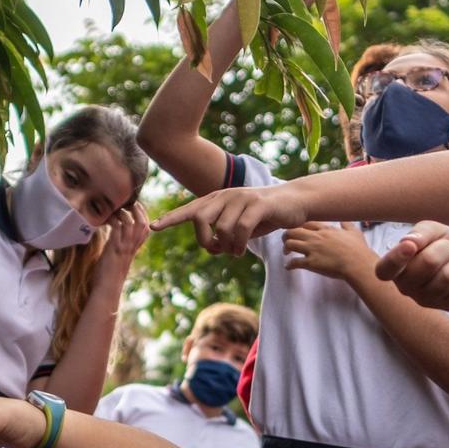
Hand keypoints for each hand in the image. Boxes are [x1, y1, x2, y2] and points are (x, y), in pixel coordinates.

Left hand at [97, 204, 149, 278]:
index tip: (136, 206)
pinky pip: (117, 228)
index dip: (143, 216)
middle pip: (143, 224)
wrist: (107, 289)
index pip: (145, 229)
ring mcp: (124, 247)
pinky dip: (113, 219)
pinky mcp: (114, 248)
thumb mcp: (116, 258)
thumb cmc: (108, 276)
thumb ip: (118, 247)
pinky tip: (107, 218)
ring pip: (132, 224)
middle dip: (138, 210)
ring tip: (117, 207)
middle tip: (128, 202)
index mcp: (133, 249)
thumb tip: (111, 237)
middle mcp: (131, 247)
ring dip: (124, 212)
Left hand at [154, 185, 306, 254]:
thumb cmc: (264, 215)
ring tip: (236, 251)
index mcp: (218, 200)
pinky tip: (242, 250)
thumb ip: (224, 234)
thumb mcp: (240, 226)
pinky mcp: (257, 205)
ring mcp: (241, 198)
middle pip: (199, 218)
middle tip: (217, 251)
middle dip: (203, 240)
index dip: (171, 218)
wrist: (295, 201)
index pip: (190, 209)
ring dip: (226, 247)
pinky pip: (239, 229)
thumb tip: (212, 247)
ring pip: (221, 228)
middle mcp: (226, 196)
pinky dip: (238, 245)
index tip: (153, 226)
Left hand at [282, 222, 374, 283]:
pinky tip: (288, 267)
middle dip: (287, 235)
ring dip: (286, 247)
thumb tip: (344, 221)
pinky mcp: (311, 263)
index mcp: (326, 229)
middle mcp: (316, 237)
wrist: (358, 264)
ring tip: (286, 253)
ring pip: (290, 243)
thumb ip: (347, 225)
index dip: (299, 226)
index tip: (297, 230)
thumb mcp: (354, 232)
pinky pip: (294, 262)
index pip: (306, 223)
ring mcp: (312, 249)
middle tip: (287, 240)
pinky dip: (289, 265)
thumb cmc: (358, 250)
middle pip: (293, 230)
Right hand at [375, 221, 448, 311]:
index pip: (385, 270)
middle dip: (444, 248)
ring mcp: (428, 301)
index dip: (396, 258)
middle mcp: (406, 288)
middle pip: (428, 262)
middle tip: (446, 249)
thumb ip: (420, 232)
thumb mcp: (431, 231)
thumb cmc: (441, 246)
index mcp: (395, 268)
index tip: (409, 246)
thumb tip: (409, 241)